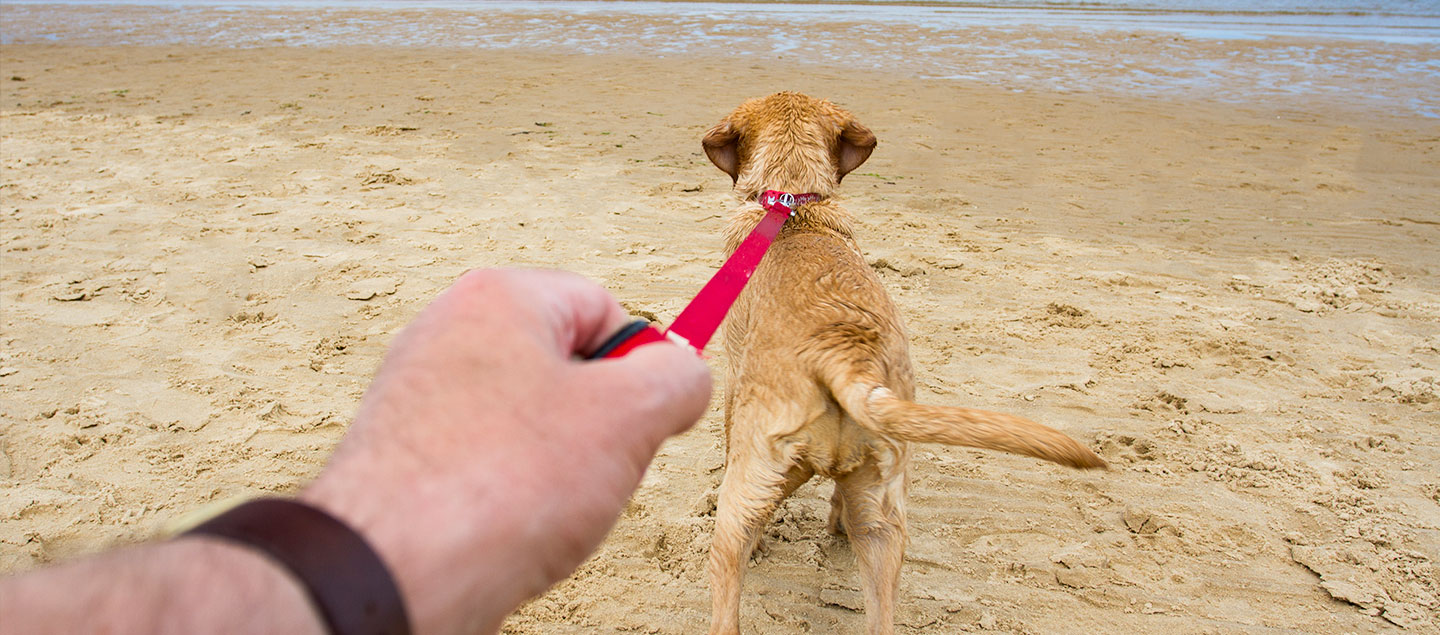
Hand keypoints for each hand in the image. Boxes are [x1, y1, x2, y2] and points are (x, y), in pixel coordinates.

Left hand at [299, 269, 711, 634]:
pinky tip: (512, 529)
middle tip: (597, 467)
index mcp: (498, 299)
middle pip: (565, 366)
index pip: (603, 306)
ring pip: (529, 422)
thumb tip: (684, 376)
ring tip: (547, 507)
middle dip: (598, 422)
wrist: (392, 572)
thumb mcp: (628, 417)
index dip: (640, 365)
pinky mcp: (405, 459)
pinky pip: (488, 465)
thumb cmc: (500, 483)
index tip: (647, 417)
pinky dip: (513, 497)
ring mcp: (420, 398)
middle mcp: (448, 335)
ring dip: (558, 467)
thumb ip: (676, 379)